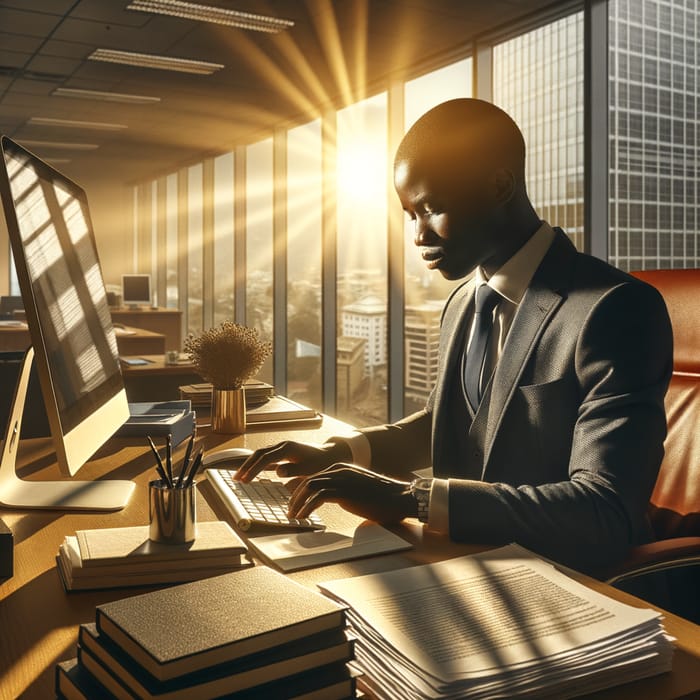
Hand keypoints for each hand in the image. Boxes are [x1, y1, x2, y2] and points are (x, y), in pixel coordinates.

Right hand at [234, 440, 351, 481]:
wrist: (330, 454)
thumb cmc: (321, 463)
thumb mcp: (310, 469)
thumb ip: (295, 470)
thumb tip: (278, 472)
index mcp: (288, 448)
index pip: (265, 458)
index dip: (254, 469)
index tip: (245, 480)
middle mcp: (282, 445)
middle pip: (259, 453)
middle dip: (246, 466)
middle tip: (236, 479)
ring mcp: (281, 447)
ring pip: (260, 454)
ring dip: (249, 464)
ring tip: (239, 477)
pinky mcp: (282, 452)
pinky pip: (265, 457)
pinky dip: (256, 464)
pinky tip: (250, 473)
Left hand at [287, 464, 416, 523]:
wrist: (400, 497)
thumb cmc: (384, 498)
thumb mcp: (360, 490)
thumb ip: (347, 491)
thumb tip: (339, 501)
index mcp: (343, 468)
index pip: (315, 476)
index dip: (302, 490)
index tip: (296, 502)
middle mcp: (339, 470)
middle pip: (308, 480)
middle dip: (295, 496)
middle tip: (290, 510)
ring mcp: (341, 479)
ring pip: (309, 487)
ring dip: (298, 502)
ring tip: (293, 516)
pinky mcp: (344, 491)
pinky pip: (317, 497)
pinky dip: (307, 508)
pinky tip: (303, 518)